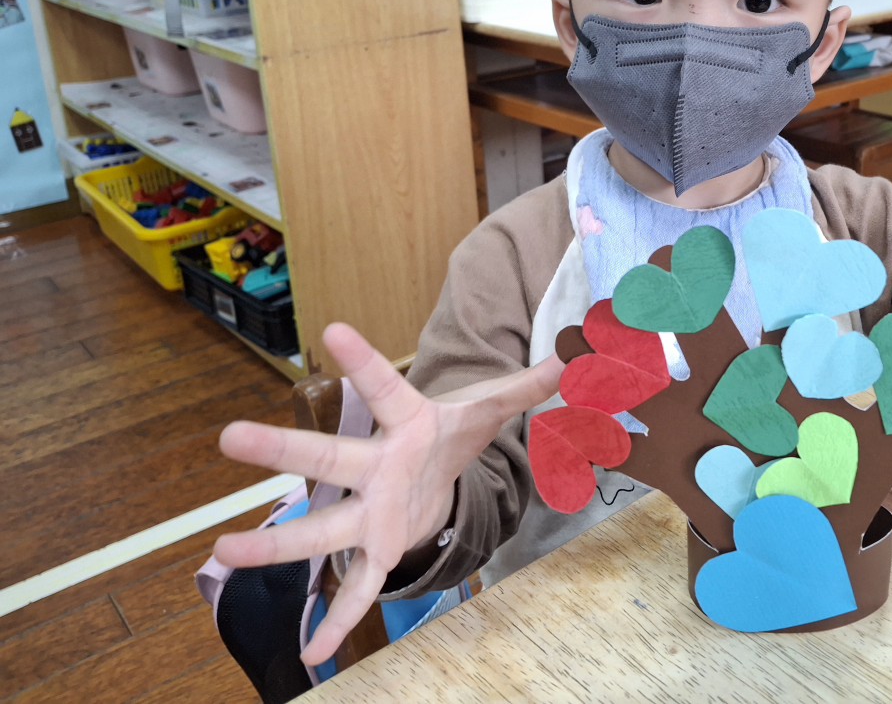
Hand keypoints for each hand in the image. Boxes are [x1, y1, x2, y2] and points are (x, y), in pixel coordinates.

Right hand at [214, 322, 563, 665]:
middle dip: (282, 448)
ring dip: (277, 543)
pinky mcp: (377, 548)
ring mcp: (370, 513)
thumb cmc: (451, 432)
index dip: (363, 361)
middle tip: (229, 436)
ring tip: (223, 552)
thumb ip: (530, 383)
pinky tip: (312, 650)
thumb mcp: (490, 408)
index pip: (386, 388)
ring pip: (321, 531)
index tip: (331, 330)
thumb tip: (577, 350)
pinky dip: (336, 618)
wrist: (432, 470)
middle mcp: (376, 468)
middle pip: (328, 458)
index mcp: (408, 425)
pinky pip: (355, 587)